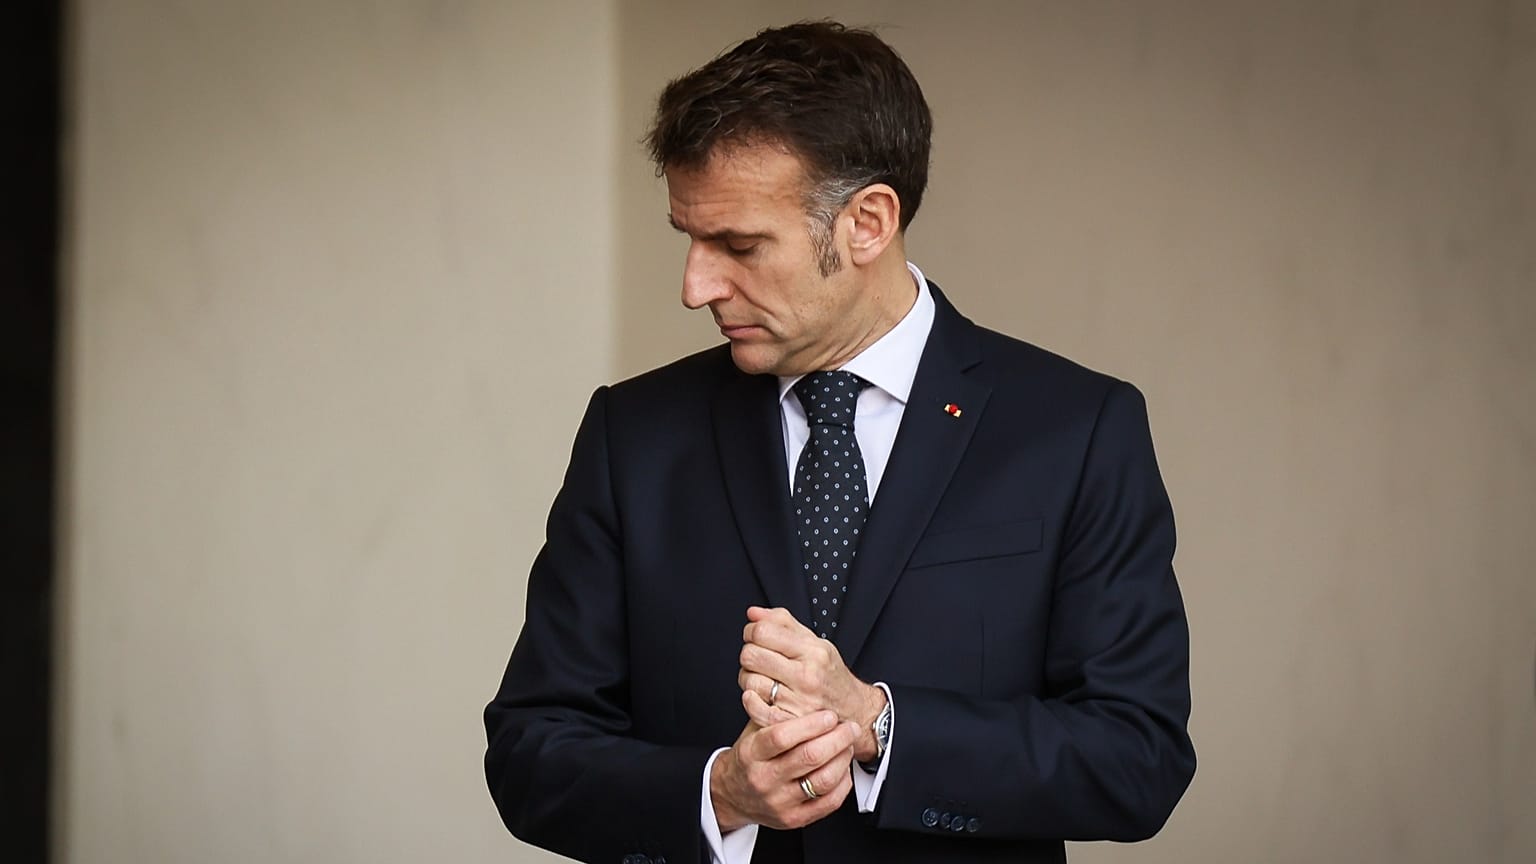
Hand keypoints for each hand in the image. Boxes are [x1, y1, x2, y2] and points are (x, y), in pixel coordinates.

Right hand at [710, 709, 858, 831]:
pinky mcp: (794, 819)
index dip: (811, 724)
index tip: (829, 715)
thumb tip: (807, 692)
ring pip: (823, 780)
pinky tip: (843, 768)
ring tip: (848, 746)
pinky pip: (829, 802)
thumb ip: (775, 714)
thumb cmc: (749, 757)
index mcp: (751, 753)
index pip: (783, 736)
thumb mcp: (753, 731)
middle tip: (850, 727)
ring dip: (843, 759)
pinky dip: (843, 782)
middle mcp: (764, 779)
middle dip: (837, 738)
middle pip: (809, 757)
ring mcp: (779, 802)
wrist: (731, 794)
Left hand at [737, 606, 887, 762]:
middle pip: (751, 656)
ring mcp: (798, 702)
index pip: (763, 632)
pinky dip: (750, 700)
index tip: (755, 635)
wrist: (853, 710)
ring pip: (749, 681)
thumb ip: (782, 623)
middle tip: (759, 657)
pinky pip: (754, 709)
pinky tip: (759, 695)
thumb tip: (752, 613)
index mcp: (813, 652)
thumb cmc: (829, 674)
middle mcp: (806, 676)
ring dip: (749, 677)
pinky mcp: (790, 722)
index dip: (751, 630)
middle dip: (749, 653)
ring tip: (762, 676)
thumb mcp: (815, 642)